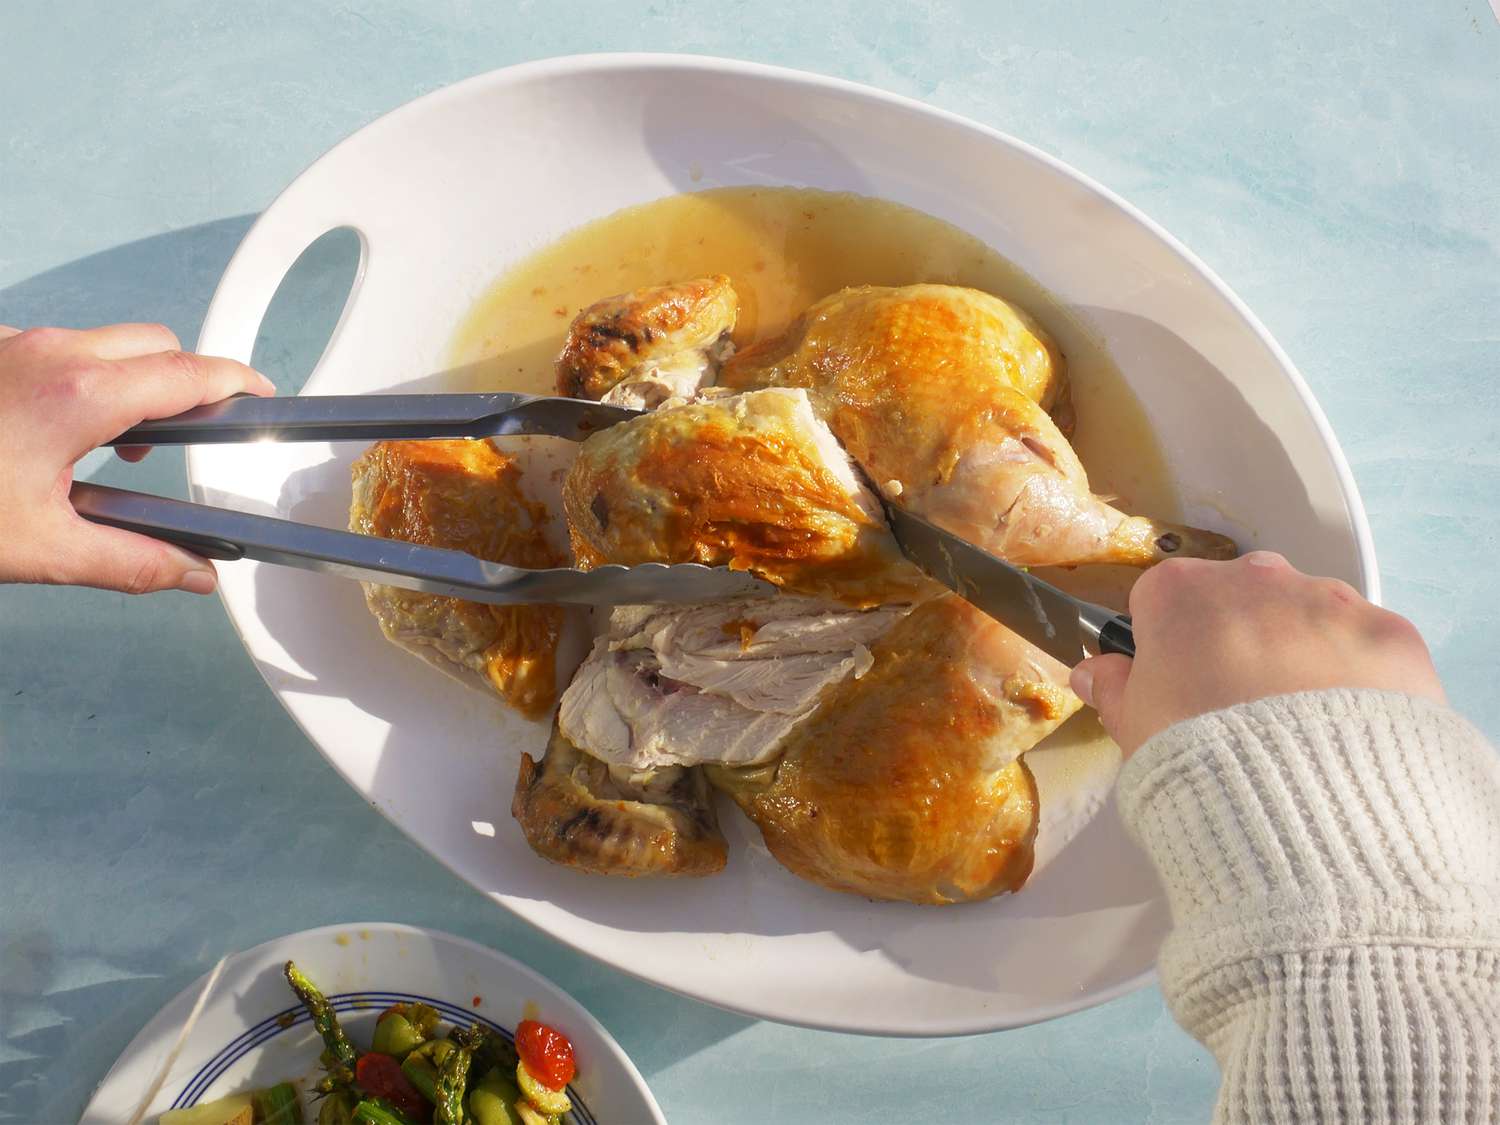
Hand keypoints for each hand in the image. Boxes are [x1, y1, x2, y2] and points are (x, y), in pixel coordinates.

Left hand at [0, 323, 273, 593]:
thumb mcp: (41, 549)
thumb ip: (133, 562)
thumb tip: (193, 574)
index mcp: (79, 396)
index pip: (188, 373)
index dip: (237, 381)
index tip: (261, 394)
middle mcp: (48, 354)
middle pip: (154, 344)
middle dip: (185, 380)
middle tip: (195, 431)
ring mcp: (11, 343)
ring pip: (102, 341)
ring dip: (128, 379)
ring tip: (120, 442)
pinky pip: (54, 346)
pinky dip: (79, 376)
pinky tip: (56, 430)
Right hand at [1072, 552, 1444, 754]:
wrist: (1304, 796)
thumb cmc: (1196, 756)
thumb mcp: (1134, 729)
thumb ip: (1114, 690)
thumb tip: (1095, 672)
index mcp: (1180, 593)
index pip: (1163, 599)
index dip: (1167, 641)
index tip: (1176, 681)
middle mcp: (1257, 579)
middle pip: (1240, 596)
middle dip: (1238, 637)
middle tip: (1239, 706)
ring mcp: (1330, 601)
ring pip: (1308, 615)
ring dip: (1300, 653)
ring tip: (1300, 725)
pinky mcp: (1390, 633)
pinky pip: (1365, 645)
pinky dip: (1358, 676)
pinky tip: (1347, 726)